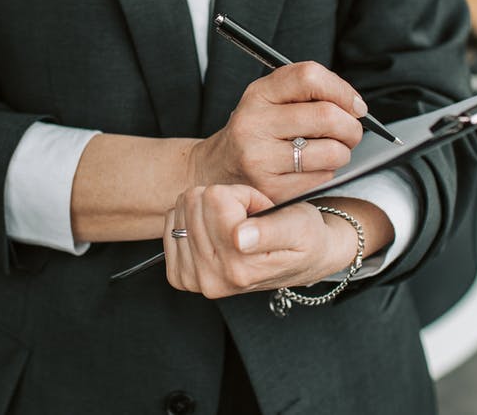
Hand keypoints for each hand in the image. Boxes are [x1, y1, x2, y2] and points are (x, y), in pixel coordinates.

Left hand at [162, 185, 357, 298]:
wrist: (302, 260)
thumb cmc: (304, 239)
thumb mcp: (299, 228)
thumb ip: (270, 232)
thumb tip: (240, 238)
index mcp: (239, 269)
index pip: (216, 199)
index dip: (242, 195)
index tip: (259, 210)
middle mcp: (213, 279)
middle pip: (196, 200)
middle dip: (226, 201)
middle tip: (248, 218)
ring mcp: (194, 280)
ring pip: (183, 206)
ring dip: (211, 209)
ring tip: (236, 225)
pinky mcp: (181, 276)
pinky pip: (171, 222)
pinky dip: (194, 219)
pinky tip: (216, 232)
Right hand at [189, 62, 366, 203]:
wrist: (214, 170)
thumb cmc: (254, 133)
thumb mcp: (267, 100)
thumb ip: (306, 93)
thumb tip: (355, 107)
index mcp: (258, 94)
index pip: (309, 77)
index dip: (342, 90)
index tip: (355, 105)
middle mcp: (255, 123)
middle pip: (327, 116)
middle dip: (351, 127)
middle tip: (351, 132)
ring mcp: (261, 158)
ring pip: (332, 152)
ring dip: (342, 153)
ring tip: (330, 152)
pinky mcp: (271, 188)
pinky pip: (321, 177)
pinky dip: (326, 173)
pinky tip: (309, 169)